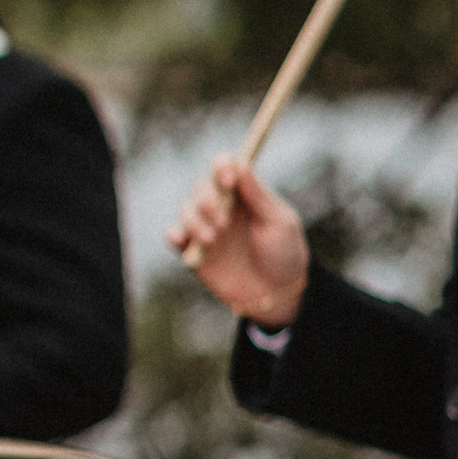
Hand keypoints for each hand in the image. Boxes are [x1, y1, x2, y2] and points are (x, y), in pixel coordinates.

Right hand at [166, 154, 310, 326]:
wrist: (276, 294)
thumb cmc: (284, 253)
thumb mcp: (280, 223)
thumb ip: (259, 196)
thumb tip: (242, 163)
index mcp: (243, 194)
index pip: (225, 167)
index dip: (221, 167)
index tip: (228, 181)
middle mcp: (221, 207)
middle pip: (201, 187)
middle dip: (207, 201)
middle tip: (223, 222)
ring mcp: (206, 228)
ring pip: (186, 209)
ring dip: (195, 221)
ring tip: (212, 239)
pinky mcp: (193, 251)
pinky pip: (173, 235)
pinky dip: (173, 234)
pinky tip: (183, 239)